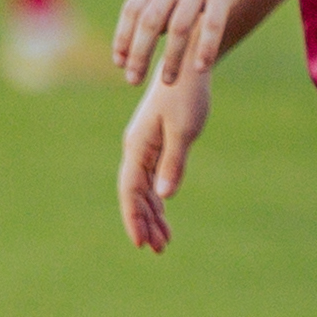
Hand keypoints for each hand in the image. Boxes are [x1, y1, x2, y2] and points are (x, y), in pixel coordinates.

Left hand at [111, 0, 297, 85]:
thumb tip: (150, 34)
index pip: (133, 8)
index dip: (122, 37)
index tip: (119, 63)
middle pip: (149, 20)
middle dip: (138, 53)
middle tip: (133, 80)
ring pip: (179, 26)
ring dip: (171, 57)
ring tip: (168, 81)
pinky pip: (212, 23)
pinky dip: (205, 47)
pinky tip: (201, 67)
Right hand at [117, 69, 213, 253]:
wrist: (187, 67)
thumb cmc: (186, 95)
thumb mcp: (184, 130)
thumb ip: (173, 162)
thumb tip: (165, 195)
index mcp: (137, 147)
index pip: (130, 191)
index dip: (134, 218)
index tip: (141, 243)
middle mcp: (135, 149)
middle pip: (135, 194)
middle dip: (145, 222)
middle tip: (159, 249)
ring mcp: (144, 147)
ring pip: (143, 189)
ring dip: (152, 214)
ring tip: (165, 240)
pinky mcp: (155, 144)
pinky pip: (151, 178)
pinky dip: (157, 197)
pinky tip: (164, 211)